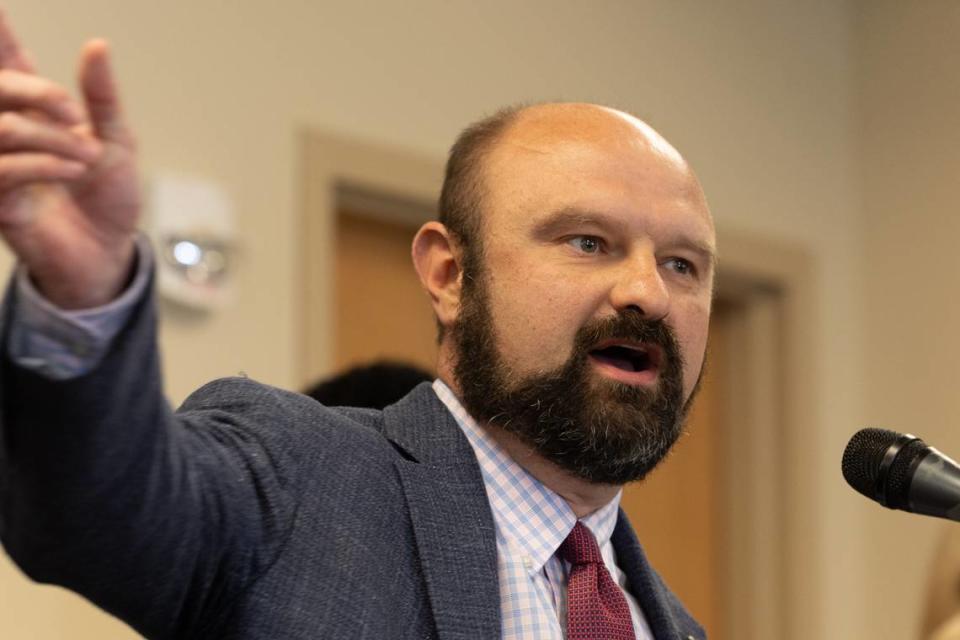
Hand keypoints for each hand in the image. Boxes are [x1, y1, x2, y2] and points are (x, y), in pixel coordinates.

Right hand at [0, 10, 139, 308]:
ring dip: (53, 138)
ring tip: (88, 157)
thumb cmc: (109, 197)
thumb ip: (102, 96)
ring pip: (1, 127)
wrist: (110, 251)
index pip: (6, 60)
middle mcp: (8, 132)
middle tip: (77, 116)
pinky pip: (5, 169)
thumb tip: (98, 46)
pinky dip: (45, 164)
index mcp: (34, 110)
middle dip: (38, 92)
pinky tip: (74, 171)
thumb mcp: (116, 141)